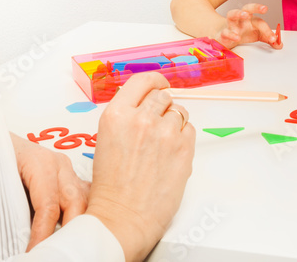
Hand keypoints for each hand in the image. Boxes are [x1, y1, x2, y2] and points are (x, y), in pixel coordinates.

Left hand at [9, 132, 90, 250]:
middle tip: (55, 252)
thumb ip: (9, 206)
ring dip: (78, 224)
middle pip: (76, 203)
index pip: (48, 206)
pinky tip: (74, 233)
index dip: (43, 234)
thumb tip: (15, 238)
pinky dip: (82, 216)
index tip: (34, 253)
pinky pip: (85, 198)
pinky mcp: (70, 178)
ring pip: (85, 201)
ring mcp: (68, 170)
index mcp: (41, 163)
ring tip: (66, 246)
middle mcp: (60, 165)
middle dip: (68, 232)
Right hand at [86, 72, 195, 261]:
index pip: (142, 80)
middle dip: (161, 106)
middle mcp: (141, 119)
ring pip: (179, 112)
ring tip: (162, 145)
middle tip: (157, 123)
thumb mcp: (107, 139)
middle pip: (162, 95)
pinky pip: (190, 129)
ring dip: (173, 123)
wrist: (123, 217)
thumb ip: (126, 116)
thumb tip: (146, 102)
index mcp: (117, 114)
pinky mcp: (184, 148)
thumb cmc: (111, 187)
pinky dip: (183, 137)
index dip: (154, 80)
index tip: (160, 83)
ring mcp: (165, 133)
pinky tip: (171, 153)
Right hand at [216, 3, 281, 49]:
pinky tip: (236, 37)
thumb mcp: (258, 36)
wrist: (226, 38)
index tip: (273, 38)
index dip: (268, 30)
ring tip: (244, 15)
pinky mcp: (223, 33)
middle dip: (256, 7)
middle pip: (247, 8)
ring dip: (238, 13)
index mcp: (251, 20)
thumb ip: (269, 39)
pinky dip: (230, 34)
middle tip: (264, 8)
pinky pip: (225, 31)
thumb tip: (279, 44)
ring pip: (232, 14)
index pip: (260, 21)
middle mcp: (241, 19)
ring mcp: (231, 25)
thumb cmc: (243, 33)